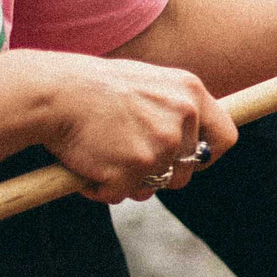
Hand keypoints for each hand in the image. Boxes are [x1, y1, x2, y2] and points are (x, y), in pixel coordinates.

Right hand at [36, 52, 238, 203]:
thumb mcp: (145, 83)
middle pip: (186, 171)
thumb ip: (173, 107)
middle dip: (158, 174)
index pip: (226, 137)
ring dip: (128, 182)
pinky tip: (85, 163)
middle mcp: (183, 118)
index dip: (209, 156)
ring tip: (101, 155)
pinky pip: (119, 194)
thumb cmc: (90, 87)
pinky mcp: (133, 168)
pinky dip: (100, 188)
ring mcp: (160, 144)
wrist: (50, 91)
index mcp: (190, 92)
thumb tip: (191, 141)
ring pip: (153, 186)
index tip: (191, 162)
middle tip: (124, 158)